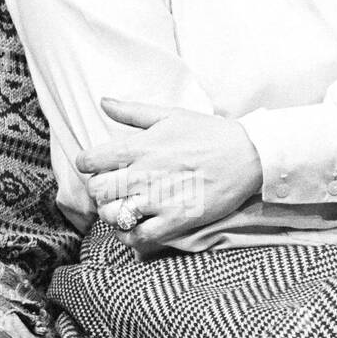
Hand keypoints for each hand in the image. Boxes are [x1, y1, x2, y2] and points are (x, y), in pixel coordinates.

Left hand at [76, 98, 262, 253]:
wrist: (249, 154)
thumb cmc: (207, 132)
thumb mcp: (168, 114)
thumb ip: (131, 112)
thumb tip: (103, 101)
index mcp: (139, 146)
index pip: (90, 160)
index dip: (87, 164)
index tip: (96, 166)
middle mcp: (144, 174)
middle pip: (97, 190)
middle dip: (98, 190)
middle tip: (110, 188)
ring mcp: (160, 199)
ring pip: (113, 214)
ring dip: (111, 212)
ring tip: (121, 207)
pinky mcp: (177, 220)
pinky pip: (139, 236)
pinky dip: (129, 235)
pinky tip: (132, 227)